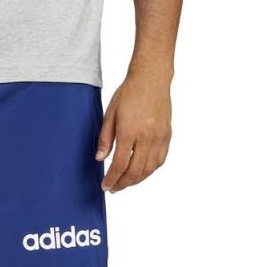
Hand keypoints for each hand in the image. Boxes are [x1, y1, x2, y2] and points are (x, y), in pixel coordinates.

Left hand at [96, 73, 171, 192]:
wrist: (151, 78)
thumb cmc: (128, 93)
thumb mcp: (110, 114)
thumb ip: (105, 139)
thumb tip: (99, 159)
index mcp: (129, 131)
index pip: (120, 164)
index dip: (112, 179)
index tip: (105, 186)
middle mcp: (147, 136)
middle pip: (135, 171)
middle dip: (123, 183)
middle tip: (114, 188)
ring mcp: (159, 137)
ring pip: (149, 169)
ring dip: (136, 180)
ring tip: (125, 182)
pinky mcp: (167, 135)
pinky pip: (160, 160)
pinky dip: (149, 170)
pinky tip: (141, 172)